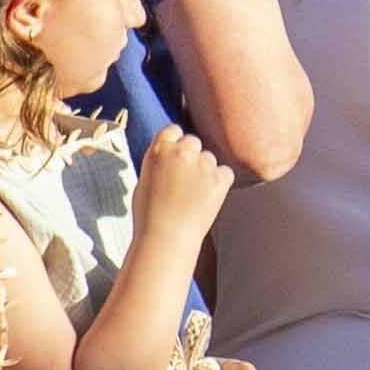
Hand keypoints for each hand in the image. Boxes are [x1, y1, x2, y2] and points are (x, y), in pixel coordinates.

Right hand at [130, 125, 233, 253]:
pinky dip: (219, 183)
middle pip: (193, 141)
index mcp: (160, 150)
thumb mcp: (145, 179)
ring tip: (192, 196)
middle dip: (190, 156)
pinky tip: (206, 198)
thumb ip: (160, 161)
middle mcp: (183, 152)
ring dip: (205, 171)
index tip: (175, 155)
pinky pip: (224, 173)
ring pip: (209, 159)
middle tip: (184, 179)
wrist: (165, 239)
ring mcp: (203, 164)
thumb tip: (171, 154)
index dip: (175, 142)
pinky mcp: (220, 178)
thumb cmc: (150, 215)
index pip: (173, 130)